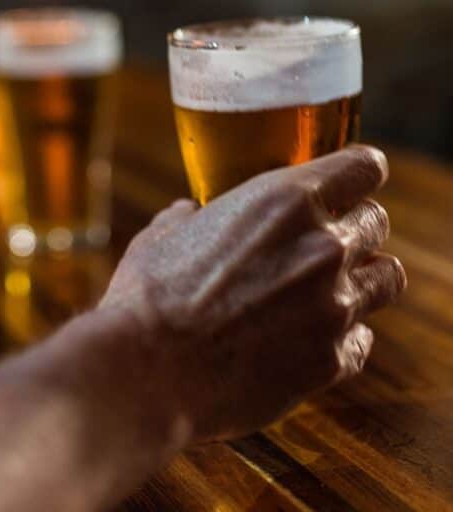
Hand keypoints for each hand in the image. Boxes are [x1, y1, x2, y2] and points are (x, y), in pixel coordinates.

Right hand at [101, 145, 405, 441]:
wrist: (149, 370)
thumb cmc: (149, 294)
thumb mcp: (165, 232)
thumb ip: (193, 215)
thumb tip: (191, 214)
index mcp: (283, 200)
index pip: (363, 166)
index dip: (358, 171)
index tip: (351, 179)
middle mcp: (322, 247)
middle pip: (377, 221)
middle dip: (354, 226)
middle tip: (321, 239)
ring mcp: (334, 307)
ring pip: (387, 278)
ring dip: (361, 277)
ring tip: (326, 287)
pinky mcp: (332, 361)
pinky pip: (361, 340)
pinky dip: (341, 336)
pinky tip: (305, 336)